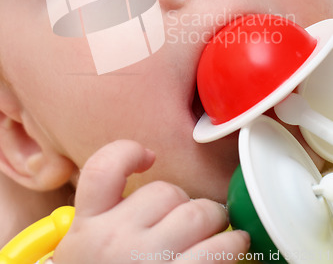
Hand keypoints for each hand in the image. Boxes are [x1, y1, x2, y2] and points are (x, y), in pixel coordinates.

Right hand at [53, 141, 249, 262]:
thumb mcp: (83, 250)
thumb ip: (105, 216)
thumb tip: (151, 181)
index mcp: (87, 226)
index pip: (103, 168)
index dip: (128, 152)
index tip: (148, 157)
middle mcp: (114, 240)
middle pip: (165, 191)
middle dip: (184, 201)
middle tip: (189, 216)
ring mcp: (147, 263)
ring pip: (196, 213)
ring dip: (214, 217)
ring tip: (219, 226)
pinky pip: (217, 252)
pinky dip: (232, 245)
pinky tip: (235, 245)